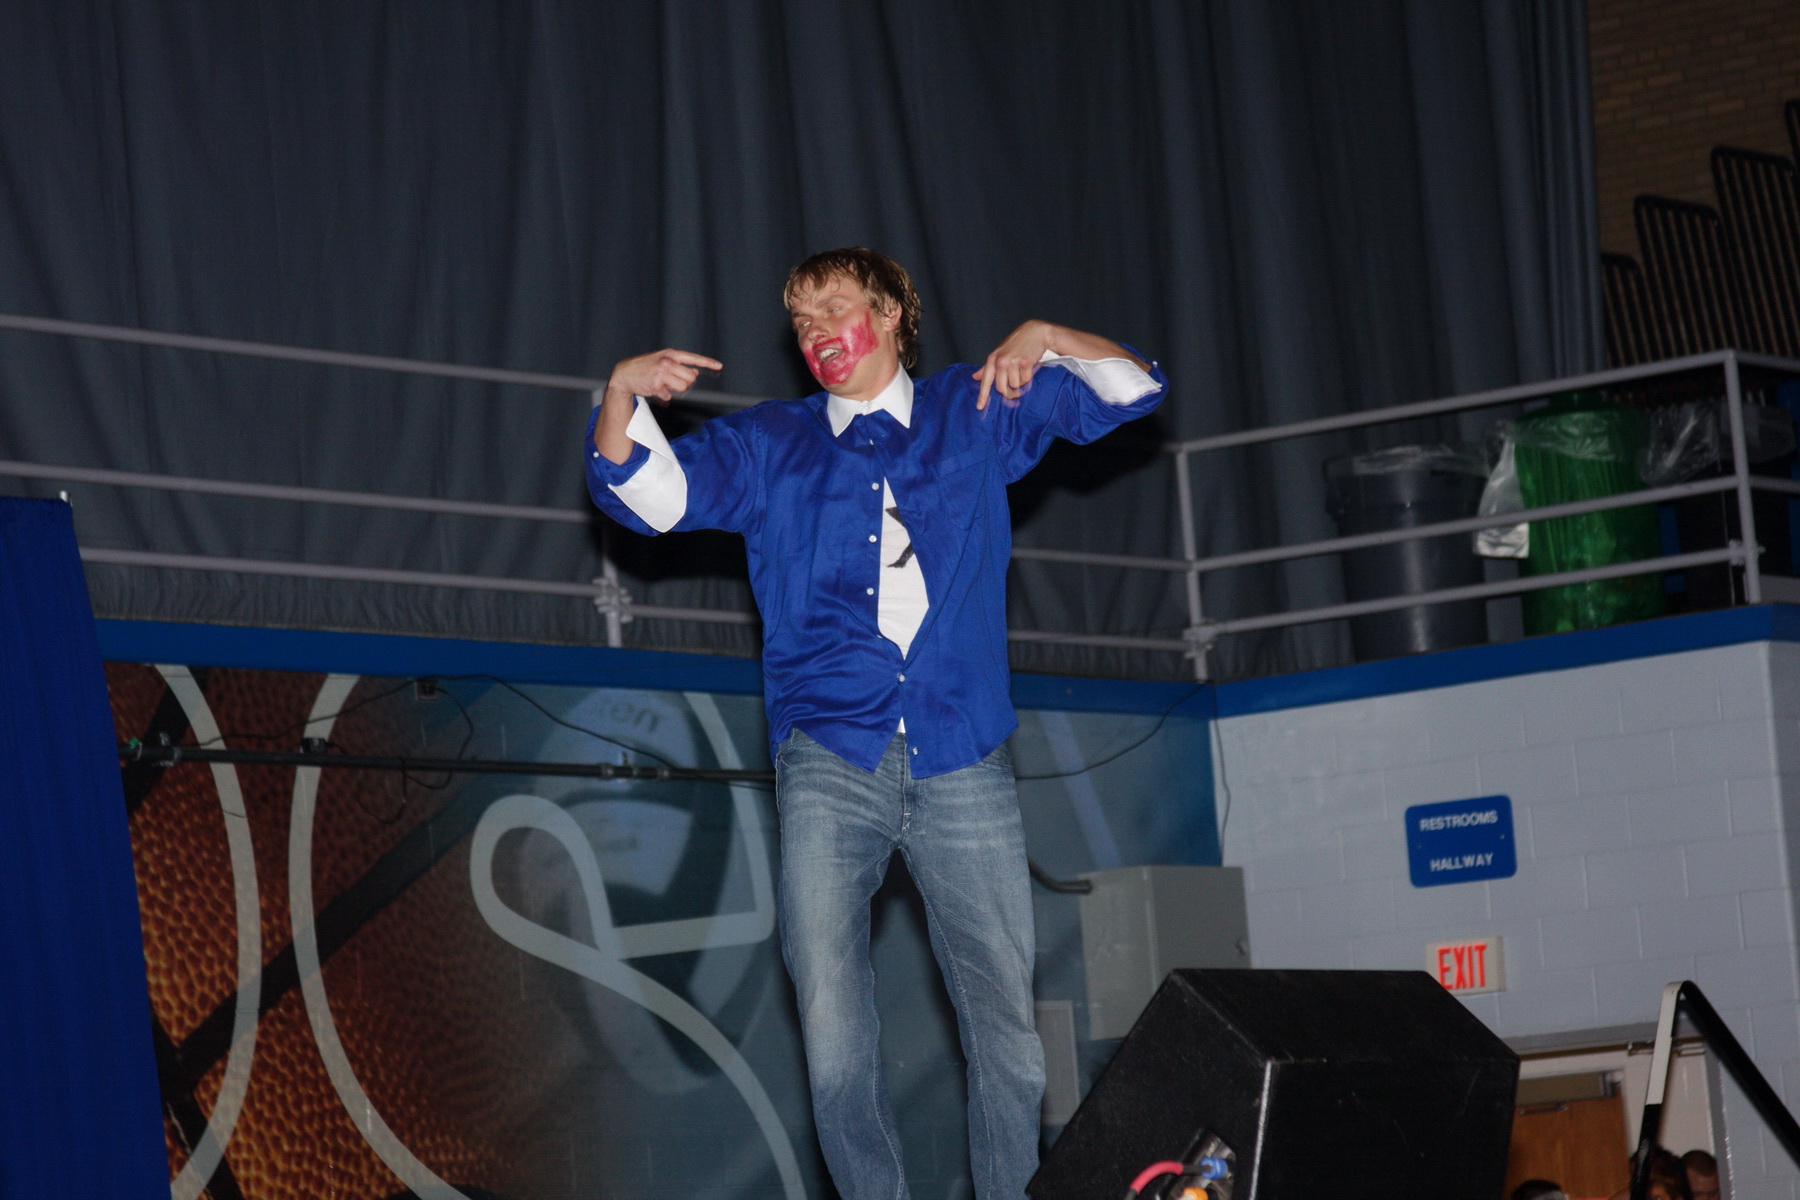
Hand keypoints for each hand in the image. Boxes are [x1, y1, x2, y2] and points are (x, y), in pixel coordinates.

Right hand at [593, 348, 721, 465]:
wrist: (624, 374)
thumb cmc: (645, 367)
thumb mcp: (662, 361)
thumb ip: (679, 365)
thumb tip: (695, 371)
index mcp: (670, 354)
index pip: (693, 358)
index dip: (707, 362)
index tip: (719, 365)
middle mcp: (668, 362)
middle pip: (690, 378)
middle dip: (685, 382)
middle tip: (672, 381)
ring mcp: (662, 373)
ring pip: (683, 388)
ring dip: (675, 389)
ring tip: (664, 385)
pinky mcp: (656, 385)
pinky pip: (669, 395)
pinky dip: (664, 395)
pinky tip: (655, 389)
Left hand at [973, 321, 1054, 410]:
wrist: (1035, 333)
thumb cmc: (1015, 344)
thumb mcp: (999, 353)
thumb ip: (987, 367)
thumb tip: (974, 377)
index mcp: (992, 359)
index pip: (985, 381)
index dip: (983, 396)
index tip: (979, 407)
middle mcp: (1001, 361)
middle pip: (1002, 388)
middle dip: (1008, 392)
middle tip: (1014, 389)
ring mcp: (1013, 362)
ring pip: (1015, 385)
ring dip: (1020, 382)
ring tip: (1022, 371)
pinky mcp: (1025, 363)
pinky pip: (1026, 380)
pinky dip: (1028, 377)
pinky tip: (1028, 367)